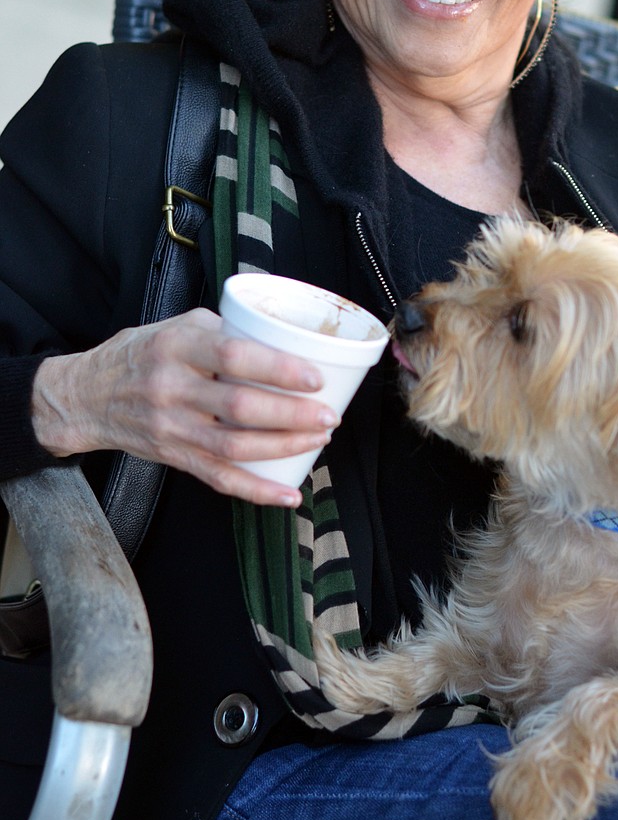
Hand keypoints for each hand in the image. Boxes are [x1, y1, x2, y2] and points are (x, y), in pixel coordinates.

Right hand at [31, 308, 340, 506]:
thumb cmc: (142, 353)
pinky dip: (257, 491)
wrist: (87, 395)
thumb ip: (225, 331)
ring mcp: (171, 427)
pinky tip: (288, 494)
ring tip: (318, 440)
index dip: (278, 368)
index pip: (233, 356)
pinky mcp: (173, 456)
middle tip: (328, 415)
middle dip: (292, 414)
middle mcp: (172, 388)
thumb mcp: (178, 326)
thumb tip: (284, 341)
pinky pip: (219, 479)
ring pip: (234, 446)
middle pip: (239, 406)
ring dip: (284, 447)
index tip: (315, 377)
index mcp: (178, 346)